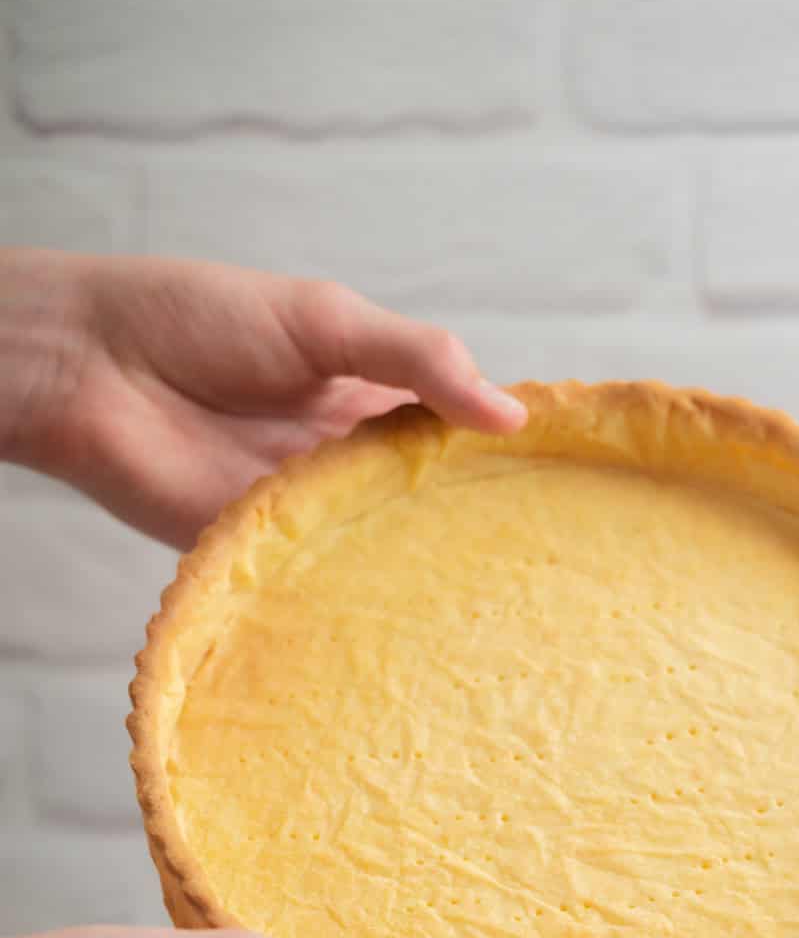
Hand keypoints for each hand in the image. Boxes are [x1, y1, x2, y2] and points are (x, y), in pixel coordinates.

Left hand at [0, 248, 525, 548]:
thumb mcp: (327, 321)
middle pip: (426, 502)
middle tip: (554, 561)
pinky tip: (419, 618)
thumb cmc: (198, 320)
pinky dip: (363, 596)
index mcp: (367, 398)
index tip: (568, 485)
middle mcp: (343, 462)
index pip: (453, 433)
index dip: (502, 455)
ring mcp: (306, 513)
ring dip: (428, 568)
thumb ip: (418, 360)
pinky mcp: (264, 556)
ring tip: (507, 600)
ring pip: (383, 549)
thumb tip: (509, 414)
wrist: (90, 365)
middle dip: (477, 526)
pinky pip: (325, 583)